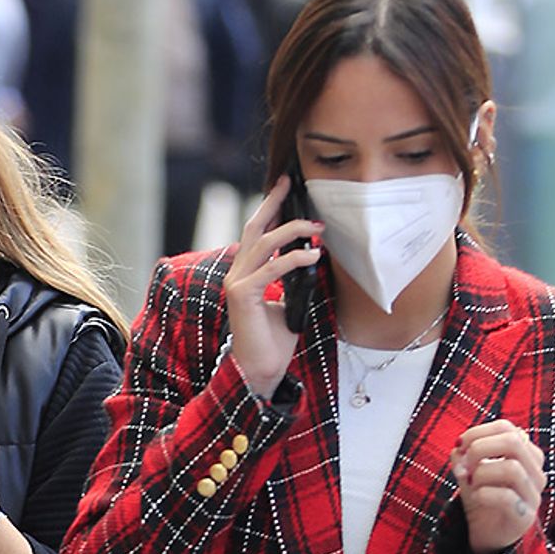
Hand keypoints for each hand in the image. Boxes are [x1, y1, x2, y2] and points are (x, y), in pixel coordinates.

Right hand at [225, 175, 323, 395]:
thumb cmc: (274, 340)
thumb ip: (294, 280)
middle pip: (254, 227)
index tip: (285, 186)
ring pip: (263, 243)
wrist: (260, 369)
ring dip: (292, 231)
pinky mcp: (243, 295)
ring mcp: (238, 283)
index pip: (256, 232)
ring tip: (317, 229)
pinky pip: (271, 268)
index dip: (270, 207)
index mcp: (246, 272)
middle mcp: (238, 273)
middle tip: (291, 184)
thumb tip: (312, 257)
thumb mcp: (289, 301)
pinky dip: (293, 259)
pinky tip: (312, 256)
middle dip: (273, 203)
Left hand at [450, 419, 546, 553]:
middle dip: (480, 448)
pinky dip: (483, 493)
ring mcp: (533, 495)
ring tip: (470, 483)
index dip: (478, 432)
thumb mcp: (469, 473)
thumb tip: (459, 448)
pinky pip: (507, 497)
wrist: (489, 535)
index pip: (506, 427)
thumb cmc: (482, 498)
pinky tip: (476, 497)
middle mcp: (535, 473)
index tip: (460, 445)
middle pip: (513, 442)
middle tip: (465, 464)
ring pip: (512, 468)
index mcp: (525, 456)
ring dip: (481, 472)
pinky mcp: (524, 517)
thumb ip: (463, 457)